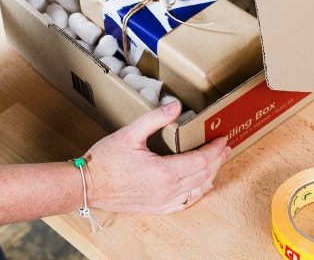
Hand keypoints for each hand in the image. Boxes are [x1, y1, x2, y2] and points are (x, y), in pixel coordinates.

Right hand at [84, 101, 230, 214]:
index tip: (222, 138)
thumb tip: (175, 105)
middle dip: (218, 160)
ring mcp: (163, 201)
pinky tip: (202, 187)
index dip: (215, 149)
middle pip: (204, 174)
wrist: (87, 186)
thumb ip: (155, 118)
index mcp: (165, 171)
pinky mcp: (156, 207)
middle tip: (226, 147)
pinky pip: (185, 203)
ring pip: (197, 190)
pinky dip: (198, 193)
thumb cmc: (106, 160)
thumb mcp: (130, 132)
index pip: (201, 160)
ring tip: (219, 163)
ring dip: (211, 175)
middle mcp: (168, 190)